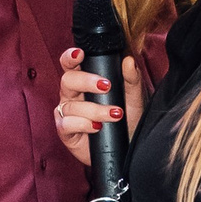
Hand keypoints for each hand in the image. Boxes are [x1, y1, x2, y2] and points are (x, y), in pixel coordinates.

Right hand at [53, 47, 144, 164]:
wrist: (128, 147)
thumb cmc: (128, 119)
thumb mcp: (134, 97)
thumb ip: (131, 78)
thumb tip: (128, 61)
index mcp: (84, 83)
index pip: (71, 65)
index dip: (70, 57)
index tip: (79, 54)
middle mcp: (73, 96)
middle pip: (67, 80)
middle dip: (86, 81)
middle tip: (106, 87)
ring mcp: (68, 114)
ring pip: (70, 105)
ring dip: (94, 109)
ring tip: (114, 114)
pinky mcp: (67, 133)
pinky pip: (66, 124)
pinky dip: (83, 124)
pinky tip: (97, 127)